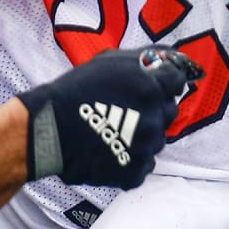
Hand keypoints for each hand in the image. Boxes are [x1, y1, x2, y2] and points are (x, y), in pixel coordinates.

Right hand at [16, 45, 195, 187]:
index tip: (152, 85)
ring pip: (156, 139)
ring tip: (114, 129)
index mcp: (150, 87)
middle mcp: (155, 117)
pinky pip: (143, 163)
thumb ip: (143, 58)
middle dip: (153, 108)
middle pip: (169, 111)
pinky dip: (131, 157)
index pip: (177, 81)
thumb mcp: (108, 61)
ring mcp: (147, 147)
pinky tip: (110, 148)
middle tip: (127, 108)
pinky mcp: (136, 171)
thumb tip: (168, 57)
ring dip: (142, 134)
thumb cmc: (75, 91)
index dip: (165, 82)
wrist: (51, 130)